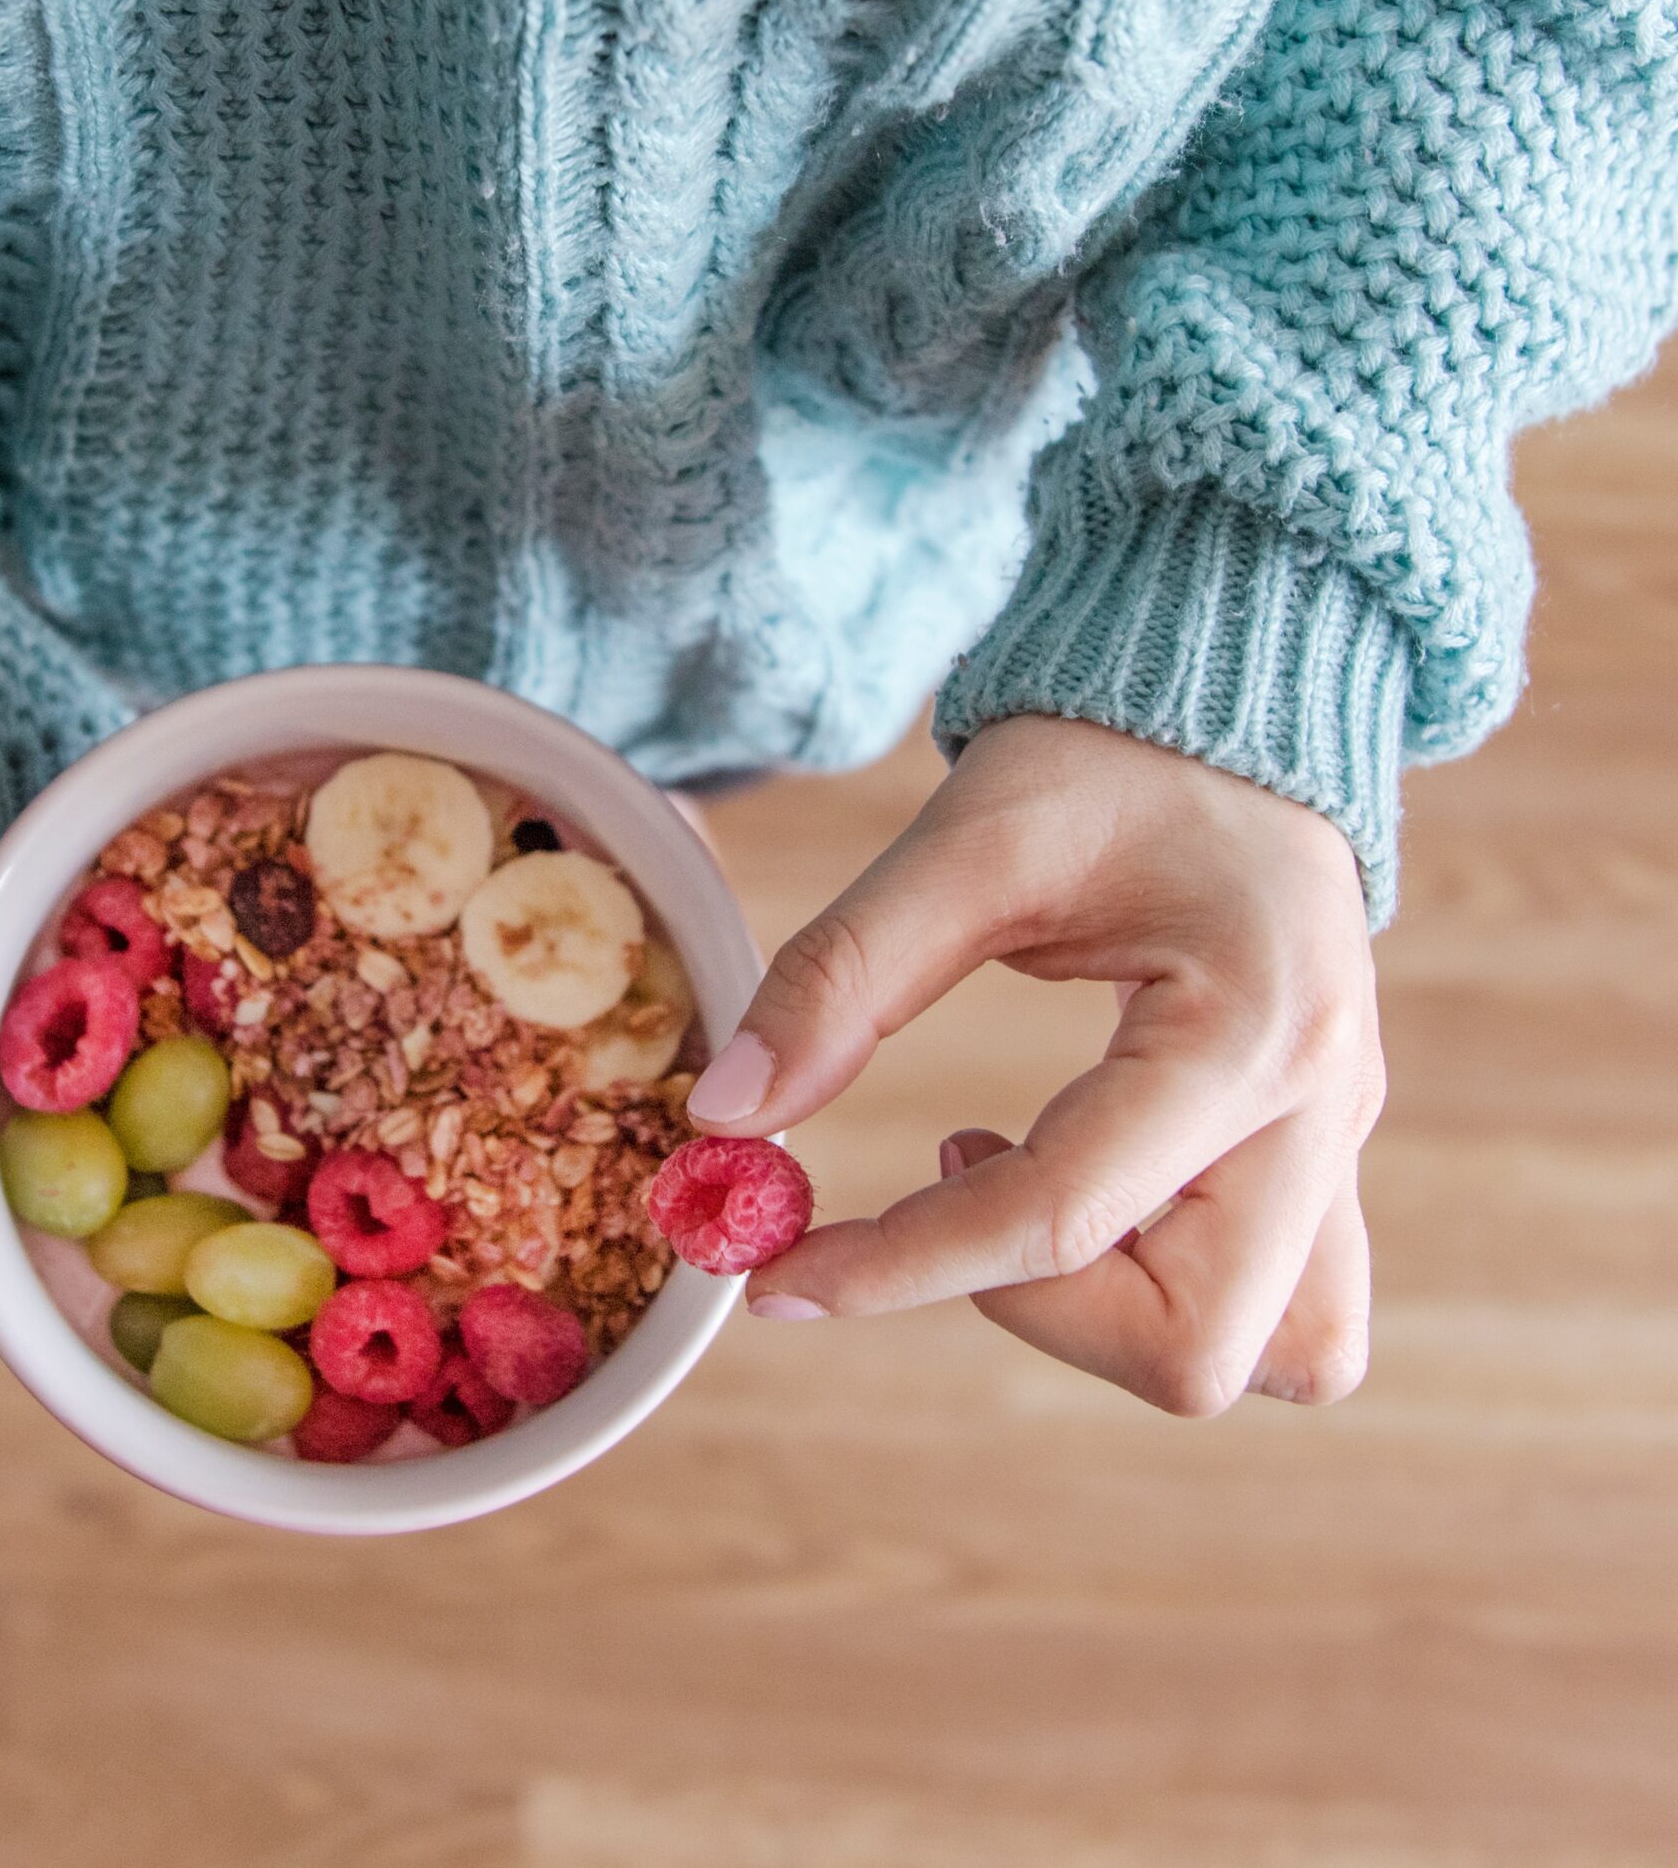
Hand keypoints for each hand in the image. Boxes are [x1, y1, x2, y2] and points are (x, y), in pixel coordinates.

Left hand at [690, 716, 1381, 1414]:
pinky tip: (1081, 1194)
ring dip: (1120, 1321)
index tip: (773, 1280)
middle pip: (1195, 1347)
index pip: (1059, 1218)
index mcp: (1248, 1027)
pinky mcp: (1322, 1160)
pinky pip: (1287, 1314)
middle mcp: (1322, 1110)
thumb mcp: (965, 842)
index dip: (897, 1267)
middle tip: (938, 1192)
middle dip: (1032, 1311)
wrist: (1229, 713)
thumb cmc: (1105, 765)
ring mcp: (1340, 1146)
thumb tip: (726, 1117)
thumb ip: (841, 976)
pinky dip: (1171, 1297)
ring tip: (1021, 1187)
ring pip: (1275, 1355)